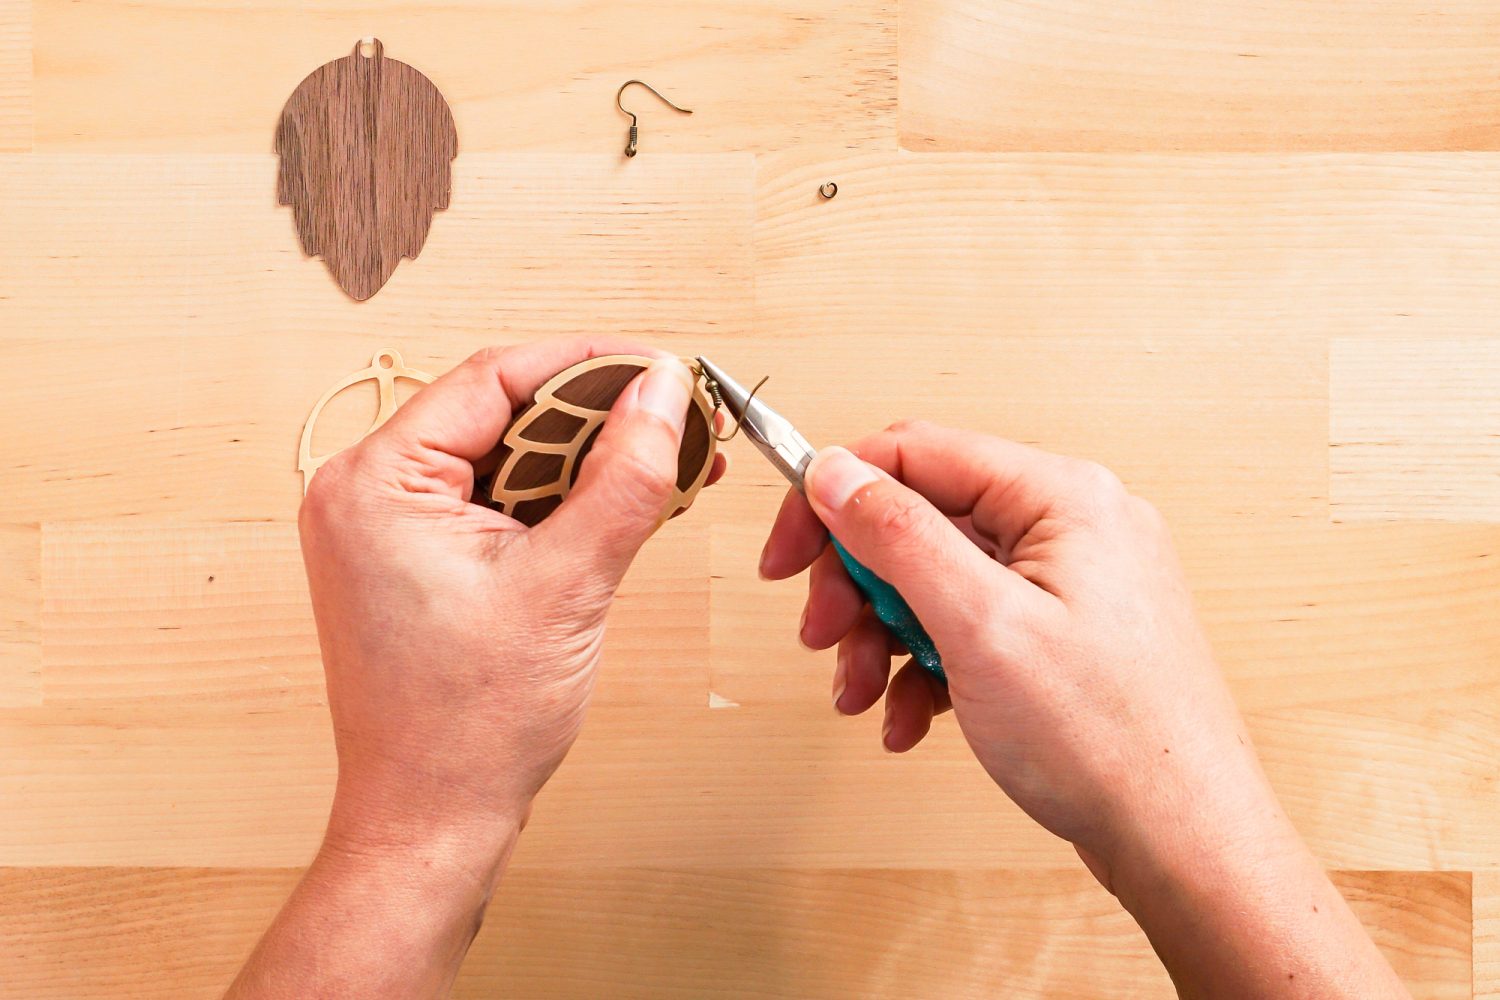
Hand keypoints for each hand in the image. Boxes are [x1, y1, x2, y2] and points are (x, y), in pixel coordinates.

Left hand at [300, 339, 714, 870]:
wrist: (433, 820)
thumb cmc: (471, 726)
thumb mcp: (568, 584)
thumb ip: (623, 477)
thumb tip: (665, 392)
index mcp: (375, 482)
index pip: (494, 379)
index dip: (589, 365)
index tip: (663, 367)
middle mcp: (365, 493)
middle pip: (500, 412)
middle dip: (595, 417)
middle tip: (676, 420)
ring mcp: (385, 529)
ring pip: (504, 457)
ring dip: (583, 460)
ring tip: (662, 467)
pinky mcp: (414, 559)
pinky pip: (495, 500)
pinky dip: (558, 500)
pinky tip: (617, 505)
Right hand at [760, 420, 1408, 997]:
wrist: (1183, 841)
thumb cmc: (1111, 740)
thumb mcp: (981, 625)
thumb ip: (900, 536)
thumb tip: (837, 474)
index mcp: (1061, 499)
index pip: (916, 454)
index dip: (835, 498)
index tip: (787, 553)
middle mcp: (1070, 529)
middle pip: (920, 522)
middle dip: (858, 584)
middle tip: (823, 635)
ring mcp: (1068, 586)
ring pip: (937, 582)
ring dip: (883, 635)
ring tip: (862, 692)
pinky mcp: (1061, 639)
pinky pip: (968, 629)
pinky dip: (925, 668)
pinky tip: (909, 718)